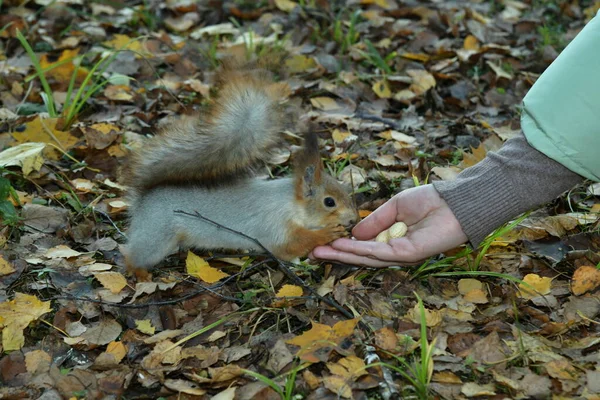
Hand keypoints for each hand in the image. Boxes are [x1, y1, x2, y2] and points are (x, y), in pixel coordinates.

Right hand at [311, 184, 468, 266]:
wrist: (455, 202)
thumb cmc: (429, 201)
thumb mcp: (394, 207)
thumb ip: (374, 221)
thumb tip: (353, 233)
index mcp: (392, 239)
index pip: (364, 246)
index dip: (343, 245)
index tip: (322, 242)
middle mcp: (394, 251)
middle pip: (361, 256)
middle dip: (336, 254)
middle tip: (313, 253)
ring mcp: (400, 255)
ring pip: (365, 257)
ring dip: (342, 254)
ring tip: (320, 251)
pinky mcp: (407, 255)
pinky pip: (377, 253)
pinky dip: (358, 249)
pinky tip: (342, 245)